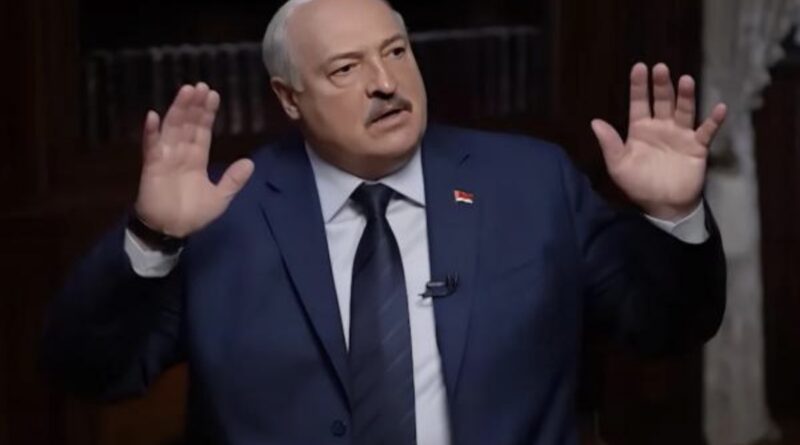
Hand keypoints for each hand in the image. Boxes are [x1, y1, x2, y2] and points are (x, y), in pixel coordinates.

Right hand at [134, 83, 254, 237]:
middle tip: (201, 85)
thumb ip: (233, 180)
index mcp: (196, 159)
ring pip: (172, 128)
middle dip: (195, 106)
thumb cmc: (192, 214)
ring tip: (186, 91)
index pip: (202, 131)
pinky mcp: (152, 166)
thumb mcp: (220, 197)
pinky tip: (153, 115)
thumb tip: (250, 162)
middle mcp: (181, 153)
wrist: (171, 231)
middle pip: (188, 124)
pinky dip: (151, 132)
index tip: (213, 95)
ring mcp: (165, 157)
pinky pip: (151, 146)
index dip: (207, 114)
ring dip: (178, 110)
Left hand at [591, 63, 726, 220]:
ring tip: (685, 80)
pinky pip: (706, 131)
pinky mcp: (697, 146)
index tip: (639, 67)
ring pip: (683, 110)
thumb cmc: (638, 184)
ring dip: (685, 96)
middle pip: (662, 101)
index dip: (639, 86)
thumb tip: (595, 122)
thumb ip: (609, 144)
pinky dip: (714, 120)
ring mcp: (680, 134)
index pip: (639, 102)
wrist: (663, 205)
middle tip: (660, 68)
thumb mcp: (618, 165)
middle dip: (662, 85)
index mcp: (640, 129)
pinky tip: (720, 108)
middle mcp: (661, 127)